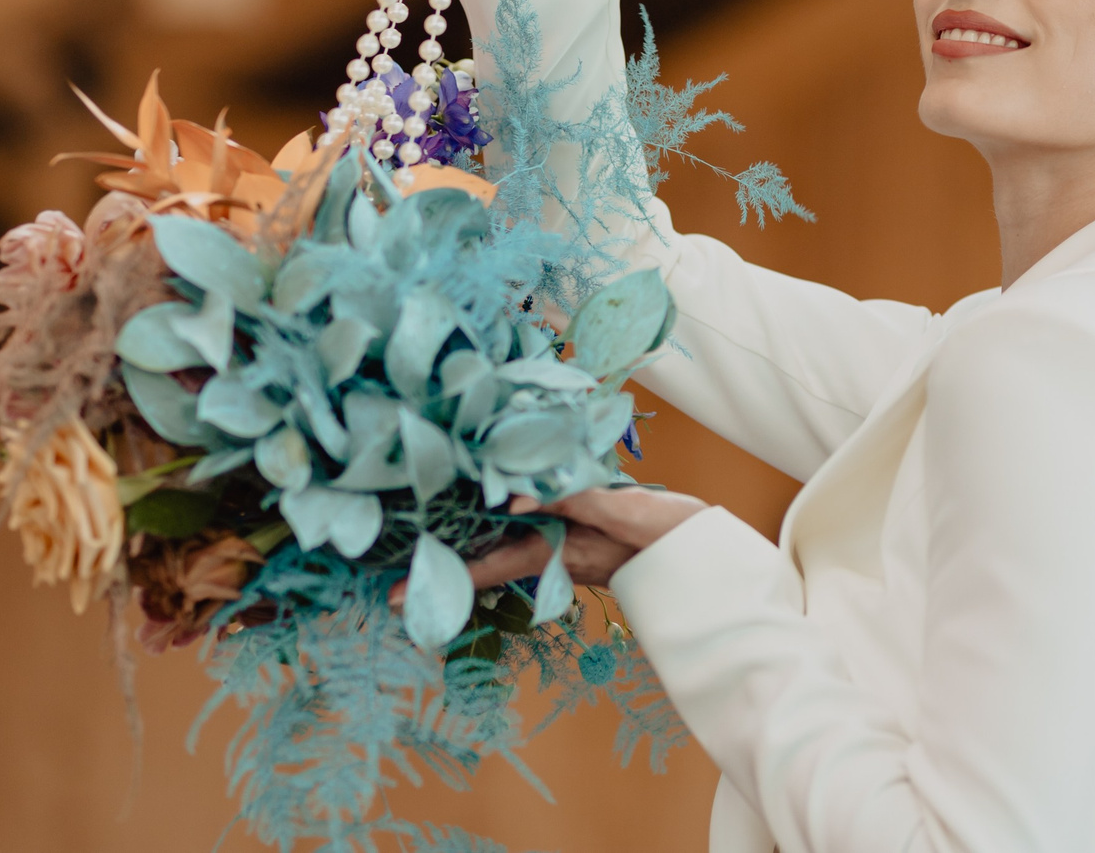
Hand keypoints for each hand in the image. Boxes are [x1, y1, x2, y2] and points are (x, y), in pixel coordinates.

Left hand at [406, 486, 708, 600]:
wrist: (699, 552)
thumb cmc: (663, 533)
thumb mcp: (620, 511)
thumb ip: (571, 499)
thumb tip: (514, 497)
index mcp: (554, 551)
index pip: (487, 566)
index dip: (443, 579)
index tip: (395, 597)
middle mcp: (550, 552)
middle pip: (485, 557)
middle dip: (443, 564)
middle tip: (395, 572)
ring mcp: (561, 545)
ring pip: (503, 542)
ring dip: (468, 541)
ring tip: (428, 537)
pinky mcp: (575, 533)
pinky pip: (526, 528)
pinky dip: (501, 518)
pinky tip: (491, 506)